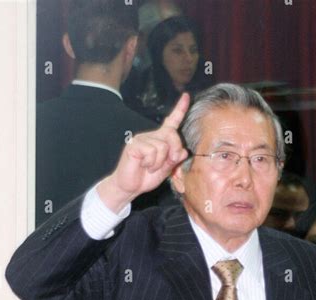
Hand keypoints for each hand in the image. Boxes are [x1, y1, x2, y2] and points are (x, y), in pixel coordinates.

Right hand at [98, 92, 189, 211]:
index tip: (186, 96)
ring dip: (159, 162)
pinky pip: (151, 151)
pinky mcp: (135, 145)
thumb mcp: (165, 170)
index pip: (171, 122)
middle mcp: (151, 136)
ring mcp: (142, 139)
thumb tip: (183, 151)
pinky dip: (151, 163)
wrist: (129, 187)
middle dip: (174, 151)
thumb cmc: (146, 177)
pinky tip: (144, 165)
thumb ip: (174, 160)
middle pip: (172, 135)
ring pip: (162, 146)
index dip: (180, 109)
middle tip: (166, 163)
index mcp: (160, 140)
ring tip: (150, 167)